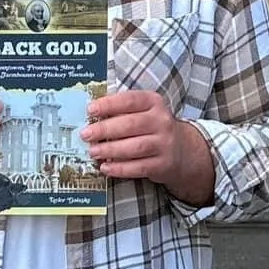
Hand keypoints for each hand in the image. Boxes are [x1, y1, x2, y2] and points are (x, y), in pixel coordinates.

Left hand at [83, 91, 215, 206]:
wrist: (183, 149)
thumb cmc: (152, 127)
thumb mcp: (144, 111)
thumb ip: (122, 111)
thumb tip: (92, 117)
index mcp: (154, 102)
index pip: (130, 100)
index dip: (109, 104)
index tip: (90, 109)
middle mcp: (162, 121)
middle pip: (130, 125)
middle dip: (105, 130)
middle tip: (86, 134)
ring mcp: (165, 144)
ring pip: (135, 147)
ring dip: (110, 150)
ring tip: (93, 151)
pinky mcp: (163, 164)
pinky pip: (139, 167)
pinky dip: (120, 169)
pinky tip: (105, 167)